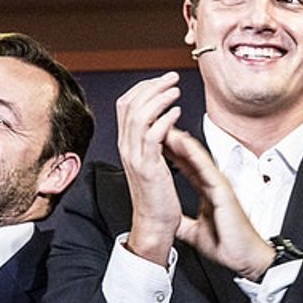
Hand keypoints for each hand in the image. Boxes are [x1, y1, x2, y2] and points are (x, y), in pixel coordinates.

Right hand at [117, 73, 184, 265]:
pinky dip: (164, 120)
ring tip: (174, 90)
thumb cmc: (157, 195)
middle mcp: (127, 148)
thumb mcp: (152, 162)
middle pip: (130, 105)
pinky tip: (176, 112)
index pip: (126, 105)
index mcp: (127, 144)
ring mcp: (135, 157)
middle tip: (171, 78)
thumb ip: (154, 141)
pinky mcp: (148, 168)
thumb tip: (164, 120)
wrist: (154, 225)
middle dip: (151, 86)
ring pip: (139, 116)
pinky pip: (152, 136)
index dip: (143, 88)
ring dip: (158, 99)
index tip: (162, 81)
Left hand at [165, 128, 274, 280]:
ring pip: (197, 157)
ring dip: (181, 141)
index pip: (186, 167)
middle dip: (173, 142)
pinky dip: (193, 153)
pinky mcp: (223, 190)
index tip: (155, 142)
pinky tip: (182, 141)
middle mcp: (213, 184)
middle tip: (157, 126)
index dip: (171, 154)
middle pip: (190, 158)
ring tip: (165, 126)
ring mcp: (219, 185)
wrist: (246, 258)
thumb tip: (171, 221)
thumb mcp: (196, 233)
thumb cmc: (228, 245)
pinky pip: (206, 167)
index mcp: (207, 192)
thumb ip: (184, 223)